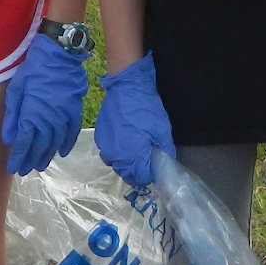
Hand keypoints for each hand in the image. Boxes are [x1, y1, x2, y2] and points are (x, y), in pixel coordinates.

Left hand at [0, 31, 87, 175]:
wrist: (59, 55)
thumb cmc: (32, 70)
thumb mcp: (15, 89)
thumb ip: (12, 116)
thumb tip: (8, 139)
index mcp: (32, 114)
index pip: (24, 142)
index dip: (18, 157)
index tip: (13, 168)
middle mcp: (48, 119)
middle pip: (39, 146)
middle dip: (31, 160)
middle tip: (24, 171)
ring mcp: (63, 116)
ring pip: (55, 143)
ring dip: (47, 156)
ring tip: (40, 166)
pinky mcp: (74, 111)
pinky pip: (72, 133)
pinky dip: (67, 144)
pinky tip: (62, 153)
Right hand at [92, 53, 174, 188]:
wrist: (126, 87)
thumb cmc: (146, 108)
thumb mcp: (162, 129)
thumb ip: (165, 150)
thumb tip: (166, 163)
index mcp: (132, 156)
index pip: (140, 177)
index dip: (149, 175)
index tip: (154, 168)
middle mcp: (116, 156)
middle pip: (126, 174)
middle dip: (137, 172)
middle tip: (146, 161)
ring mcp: (105, 147)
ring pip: (116, 164)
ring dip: (125, 163)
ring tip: (135, 152)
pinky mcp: (100, 137)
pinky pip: (109, 153)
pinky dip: (117, 153)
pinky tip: (124, 142)